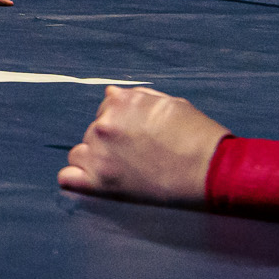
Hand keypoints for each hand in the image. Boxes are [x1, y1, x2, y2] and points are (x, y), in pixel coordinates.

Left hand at [58, 85, 229, 205]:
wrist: (211, 172)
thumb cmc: (198, 137)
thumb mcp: (171, 104)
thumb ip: (137, 99)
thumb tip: (111, 94)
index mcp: (121, 101)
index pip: (107, 108)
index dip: (122, 123)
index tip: (137, 137)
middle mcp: (105, 124)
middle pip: (93, 132)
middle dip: (111, 142)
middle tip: (137, 158)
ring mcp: (99, 154)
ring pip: (79, 154)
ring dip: (95, 161)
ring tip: (122, 173)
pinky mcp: (99, 184)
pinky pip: (67, 178)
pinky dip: (77, 181)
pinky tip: (93, 184)